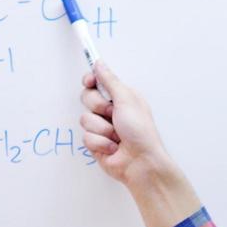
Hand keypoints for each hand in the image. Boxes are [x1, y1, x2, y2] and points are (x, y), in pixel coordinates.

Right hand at [79, 62, 164, 185]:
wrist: (141, 163)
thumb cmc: (140, 132)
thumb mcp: (127, 100)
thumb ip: (110, 81)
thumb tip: (99, 64)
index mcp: (120, 97)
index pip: (97, 82)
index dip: (90, 80)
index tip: (90, 81)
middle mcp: (110, 111)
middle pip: (87, 98)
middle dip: (98, 106)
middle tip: (111, 114)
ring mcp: (102, 127)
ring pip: (85, 119)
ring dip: (102, 129)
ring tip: (116, 136)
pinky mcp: (96, 143)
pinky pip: (86, 137)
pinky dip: (100, 143)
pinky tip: (112, 147)